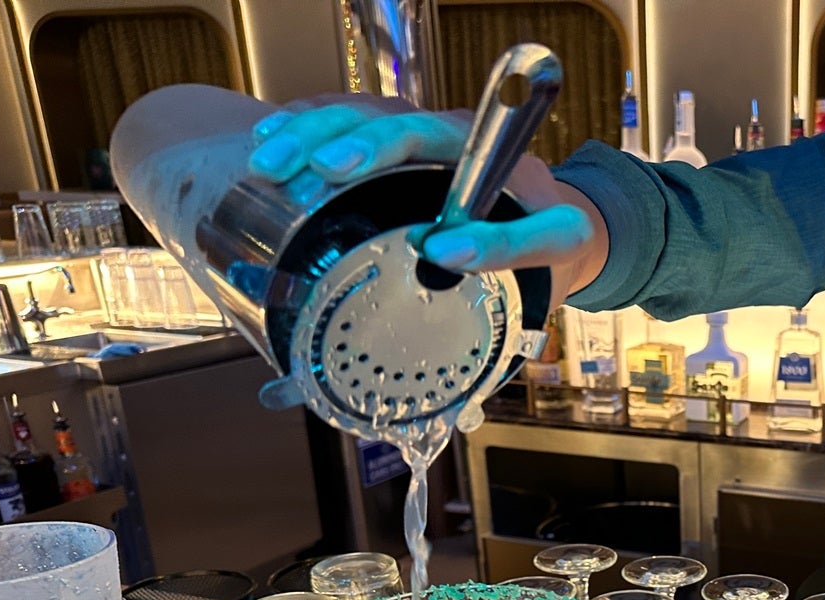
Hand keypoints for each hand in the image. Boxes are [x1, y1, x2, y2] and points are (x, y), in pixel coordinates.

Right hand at [247, 99, 603, 299]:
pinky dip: (305, 128)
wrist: (550, 214)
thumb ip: (514, 252)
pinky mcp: (393, 143)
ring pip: (366, 117)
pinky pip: (345, 121)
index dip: (455, 199)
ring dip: (315, 134)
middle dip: (362, 142)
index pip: (477, 160)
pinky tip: (270, 142)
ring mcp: (423, 136)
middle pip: (407, 125)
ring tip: (273, 162)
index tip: (437, 246)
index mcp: (509, 166)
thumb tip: (444, 256)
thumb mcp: (555, 250)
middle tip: (325, 167)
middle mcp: (462, 139)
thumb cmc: (550, 237)